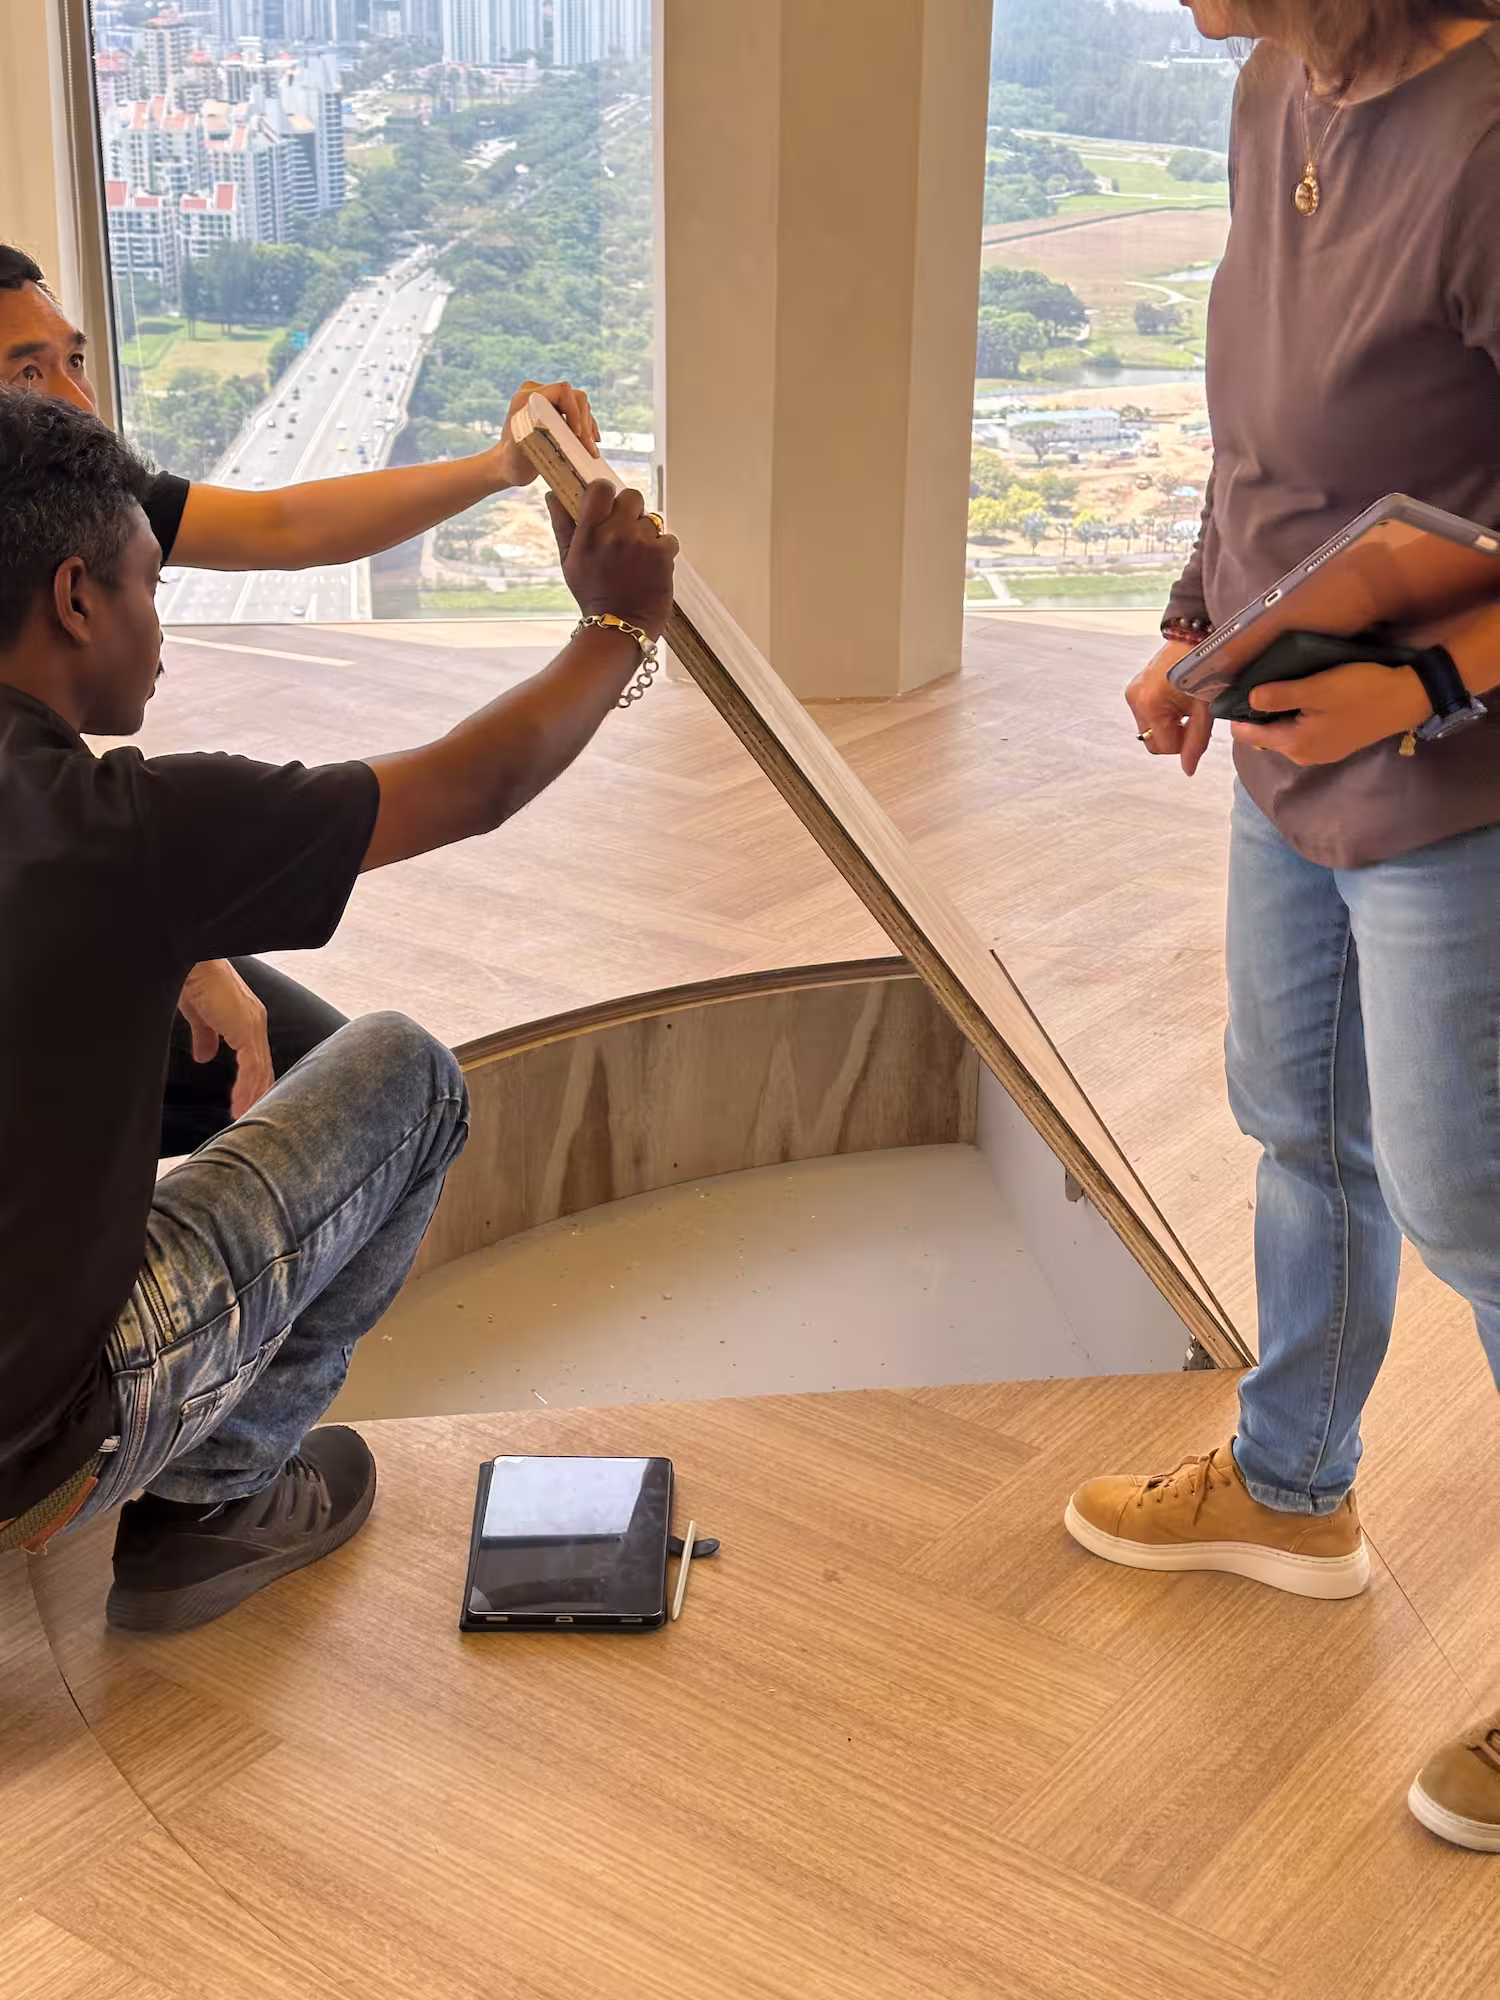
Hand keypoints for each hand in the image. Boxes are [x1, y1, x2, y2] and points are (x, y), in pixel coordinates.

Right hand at [177, 961, 273, 1121]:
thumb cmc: (192, 981)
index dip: (252, 1080)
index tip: (245, 1101)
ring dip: (252, 1095)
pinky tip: (238, 1105)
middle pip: (262, 1066)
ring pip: (259, 1069)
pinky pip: (251, 1065)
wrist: (189, 963)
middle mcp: (254, 1022)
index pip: (255, 1057)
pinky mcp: (246, 1029)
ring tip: (243, 1117)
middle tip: (250, 1117)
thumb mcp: (199, 1016)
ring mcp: (252, 1026)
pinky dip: (246, 1087)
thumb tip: (205, 1058)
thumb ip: (206, 1036)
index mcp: (245, 1019)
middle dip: (257, 1092)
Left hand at [492, 380, 600, 486]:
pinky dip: (588, 427)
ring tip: (591, 450)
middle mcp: (538, 394)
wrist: (507, 466)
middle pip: (574, 397)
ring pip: (579, 406)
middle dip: (584, 422)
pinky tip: (592, 443)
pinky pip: (579, 414)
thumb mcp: (519, 449)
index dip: (574, 411)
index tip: (577, 434)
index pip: (562, 391)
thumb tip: (554, 433)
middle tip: (588, 447)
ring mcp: (549, 402)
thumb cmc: (511, 461)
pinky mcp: (556, 413)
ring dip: (588, 427)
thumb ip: (536, 435)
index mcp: (527, 397)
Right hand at [548, 481, 677, 638]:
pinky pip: (668, 538)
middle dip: (631, 512)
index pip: (601, 488)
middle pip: (632, 496)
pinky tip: (651, 567)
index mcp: (589, 533)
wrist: (619, 627)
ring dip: (647, 534)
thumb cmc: (592, 594)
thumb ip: (562, 525)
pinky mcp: (662, 554)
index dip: (607, 493)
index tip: (608, 507)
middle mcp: (615, 533)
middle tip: (627, 533)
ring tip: (638, 556)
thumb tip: (553, 494)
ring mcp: (641, 543)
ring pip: (652, 519)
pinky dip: (663, 550)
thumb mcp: (569, 561)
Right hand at [1125, 638, 1215, 775]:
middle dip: (1173, 737)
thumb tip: (1188, 769)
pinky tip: (1175, 700)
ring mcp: (1132, 693)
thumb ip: (1197, 742)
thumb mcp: (1206, 709)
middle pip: (1152, 742)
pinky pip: (1146, 715)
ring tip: (1185, 706)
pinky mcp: (1134, 688)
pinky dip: (1162, 714)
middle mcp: (1136, 700)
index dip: (1183, 744)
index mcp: (1151, 705)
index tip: (1196, 726)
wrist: (1195, 637)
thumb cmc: (1205, 667)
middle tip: (1191, 719)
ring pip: (1149, 730)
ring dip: (1168, 725)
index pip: (1163, 747)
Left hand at [1232, 663, 1429, 765]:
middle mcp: (1302, 755)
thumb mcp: (1318, 688)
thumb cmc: (1362, 691)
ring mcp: (1319, 752)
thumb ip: (1280, 695)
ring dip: (1279, 711)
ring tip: (1280, 682)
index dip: (1238, 712)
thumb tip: (1248, 698)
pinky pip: (1302, 730)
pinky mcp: (1334, 744)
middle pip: (1264, 733)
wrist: (1408, 699)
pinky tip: (1303, 694)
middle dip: (1258, 710)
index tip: (1235, 688)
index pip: (1247, 734)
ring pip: (1284, 731)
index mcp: (1294, 744)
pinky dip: (1296, 714)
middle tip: (1258, 679)